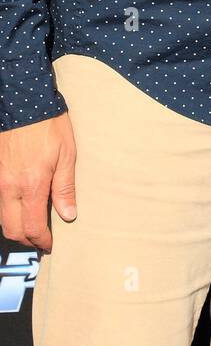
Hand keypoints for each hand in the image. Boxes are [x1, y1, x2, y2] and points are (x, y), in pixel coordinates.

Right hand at [0, 113, 76, 250]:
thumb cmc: (49, 126)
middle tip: (40, 239)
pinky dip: (7, 208)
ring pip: (1, 216)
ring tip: (32, 222)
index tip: (50, 244)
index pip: (32, 227)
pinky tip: (21, 203)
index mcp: (31, 185)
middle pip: (11, 228)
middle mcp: (9, 186)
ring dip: (15, 224)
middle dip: (25, 239)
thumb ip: (65, 188)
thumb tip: (68, 215)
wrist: (24, 101)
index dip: (42, 240)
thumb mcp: (67, 154)